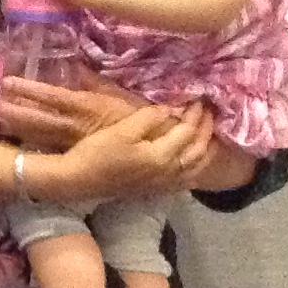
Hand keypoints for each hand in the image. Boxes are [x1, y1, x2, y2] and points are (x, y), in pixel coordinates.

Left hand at [0, 75, 137, 150]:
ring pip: (38, 135)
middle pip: (37, 119)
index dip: (28, 90)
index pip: (51, 96)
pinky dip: (30, 143)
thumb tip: (76, 66)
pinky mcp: (72, 154)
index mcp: (84, 106)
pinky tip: (15, 140)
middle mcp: (73, 125)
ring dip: (16, 128)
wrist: (150, 145)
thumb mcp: (115, 93)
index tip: (8, 82)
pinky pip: (46, 148)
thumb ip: (94, 81)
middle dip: (13, 112)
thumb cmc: (133, 116)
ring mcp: (70, 142)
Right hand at [51, 102, 216, 200]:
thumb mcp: (122, 130)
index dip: (195, 114)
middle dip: (206, 129)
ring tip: (209, 135)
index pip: (188, 131)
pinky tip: (195, 163)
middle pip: (198, 150)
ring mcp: (163, 183)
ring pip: (196, 167)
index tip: (199, 98)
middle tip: (209, 111)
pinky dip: (196, 168)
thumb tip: (170, 108)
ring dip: (206, 149)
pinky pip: (186, 180)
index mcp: (162, 156)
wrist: (77, 181)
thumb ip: (149, 118)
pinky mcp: (155, 189)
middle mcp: (169, 172)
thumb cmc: (97, 153)